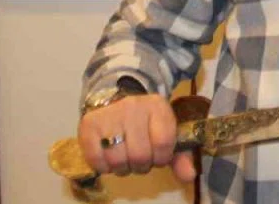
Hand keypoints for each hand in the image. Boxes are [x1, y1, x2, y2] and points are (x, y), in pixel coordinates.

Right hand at [77, 94, 195, 182]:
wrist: (114, 102)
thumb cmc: (145, 124)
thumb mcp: (166, 133)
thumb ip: (180, 156)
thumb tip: (189, 176)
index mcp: (157, 106)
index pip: (163, 142)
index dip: (161, 158)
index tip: (158, 156)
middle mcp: (133, 106)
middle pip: (139, 155)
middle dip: (141, 165)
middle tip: (139, 158)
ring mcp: (109, 114)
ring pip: (117, 160)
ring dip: (122, 168)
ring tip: (124, 158)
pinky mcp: (88, 125)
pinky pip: (96, 160)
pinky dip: (103, 167)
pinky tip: (108, 158)